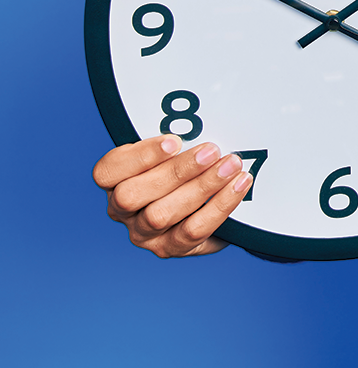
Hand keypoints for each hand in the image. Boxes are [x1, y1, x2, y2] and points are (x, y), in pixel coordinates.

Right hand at [92, 134, 251, 257]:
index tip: (175, 141)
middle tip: (212, 151)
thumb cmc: (184, 166)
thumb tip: (205, 120)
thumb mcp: (174, 150)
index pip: (108, 170)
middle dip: (176, 171)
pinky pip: (193, 232)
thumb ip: (177, 140)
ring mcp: (144, 233)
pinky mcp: (170, 248)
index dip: (140, 156)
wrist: (205, 204)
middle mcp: (122, 210)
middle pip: (132, 195)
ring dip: (201, 187)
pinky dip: (219, 206)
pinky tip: (239, 185)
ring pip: (161, 214)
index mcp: (115, 180)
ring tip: (231, 165)